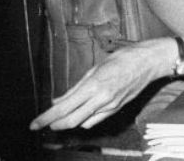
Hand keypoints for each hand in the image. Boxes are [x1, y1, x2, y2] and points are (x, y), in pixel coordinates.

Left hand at [29, 39, 172, 130]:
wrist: (149, 62)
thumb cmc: (123, 59)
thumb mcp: (95, 69)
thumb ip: (75, 88)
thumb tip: (58, 101)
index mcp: (94, 86)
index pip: (64, 108)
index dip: (46, 118)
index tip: (34, 124)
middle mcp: (101, 100)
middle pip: (71, 121)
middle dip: (54, 124)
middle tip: (43, 123)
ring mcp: (110, 106)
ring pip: (82, 123)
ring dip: (69, 122)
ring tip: (61, 116)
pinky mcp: (117, 109)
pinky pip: (95, 120)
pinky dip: (84, 120)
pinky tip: (81, 113)